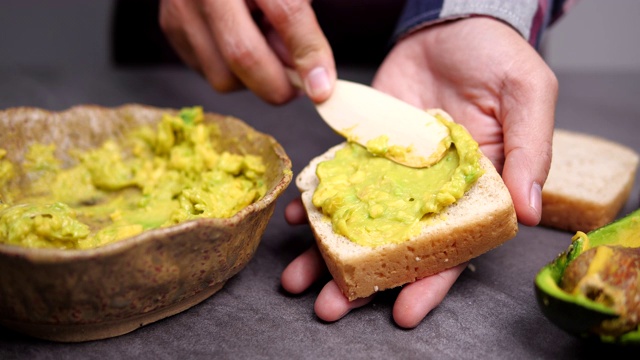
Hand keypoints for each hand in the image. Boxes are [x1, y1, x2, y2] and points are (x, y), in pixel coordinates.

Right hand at [159, 0, 335, 103]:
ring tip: (266, 48)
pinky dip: (232, 71)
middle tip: (298, 86)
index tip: (323, 89)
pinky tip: (241, 42)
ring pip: (222, 76)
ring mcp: (181, 6)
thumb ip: (300, 22)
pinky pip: (206, 71)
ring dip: (253, 79)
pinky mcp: (171, 25)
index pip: (286, 13)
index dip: (308, 55)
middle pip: (243, 56)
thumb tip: (310, 74)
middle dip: (278, 86)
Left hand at [281, 17, 556, 327]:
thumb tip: (528, 212)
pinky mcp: (365, 148)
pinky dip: (317, 199)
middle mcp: (428, 191)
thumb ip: (530, 150)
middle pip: (394, 247)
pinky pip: (339, 179)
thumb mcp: (528, 95)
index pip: (451, 249)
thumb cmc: (497, 57)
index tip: (402, 311)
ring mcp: (392, 172)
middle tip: (330, 306)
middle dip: (363, 280)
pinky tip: (297, 216)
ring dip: (327, 251)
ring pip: (359, 220)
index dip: (429, 282)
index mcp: (473, 191)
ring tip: (299, 279)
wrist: (449, 24)